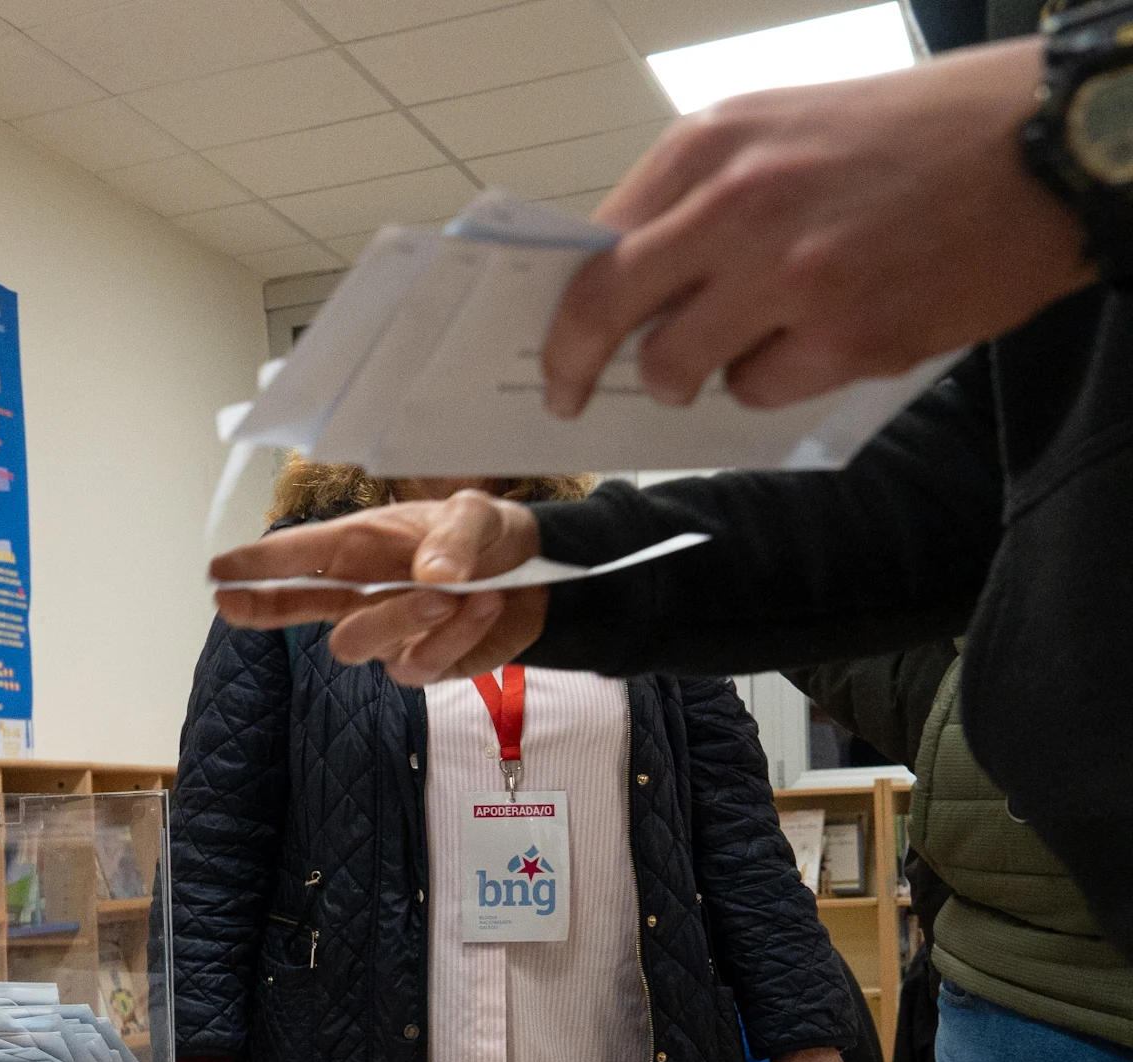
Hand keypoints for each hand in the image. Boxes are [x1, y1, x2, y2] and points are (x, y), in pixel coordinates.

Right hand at [209, 491, 549, 684]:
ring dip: (401, 619)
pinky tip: (487, 607)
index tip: (217, 572)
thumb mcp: (478, 515)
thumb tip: (430, 575)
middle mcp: (362, 592)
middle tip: (231, 602)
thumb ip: (454, 537)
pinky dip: (457, 635)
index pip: (297, 556)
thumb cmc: (490, 537)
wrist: (542, 578)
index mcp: (361, 547)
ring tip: (453, 594)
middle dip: (262, 606)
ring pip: (356, 644)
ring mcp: (386, 633)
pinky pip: (419, 665)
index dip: (254, 566)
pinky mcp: (421, 664)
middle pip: (295, 608)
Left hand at [545, 40, 1087, 416]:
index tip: (549, 342)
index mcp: (709, 145)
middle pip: (602, 312)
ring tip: (743, 346)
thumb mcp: (785, 127)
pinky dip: (778, 380)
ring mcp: (789, 275)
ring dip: (692, 375)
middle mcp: (735, 204)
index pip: (594, 246)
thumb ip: (702, 196)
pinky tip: (828, 336)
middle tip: (567, 396)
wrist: (1048, 145)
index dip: (563, 307)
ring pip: (678, 366)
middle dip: (571, 367)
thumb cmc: (915, 135)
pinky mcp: (847, 335)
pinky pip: (761, 390)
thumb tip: (629, 280)